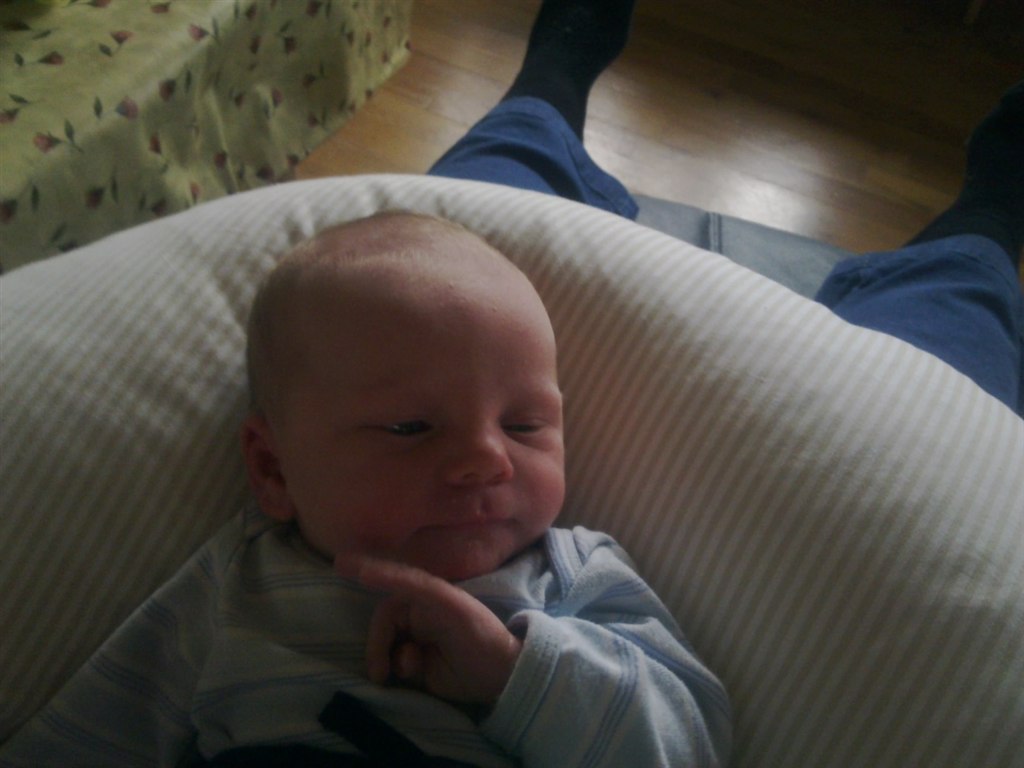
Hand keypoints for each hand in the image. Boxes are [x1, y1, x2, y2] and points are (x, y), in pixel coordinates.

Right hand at [336, 554, 521, 703]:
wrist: (499, 676)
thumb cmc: (475, 629)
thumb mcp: (443, 600)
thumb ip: (407, 583)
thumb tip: (367, 572)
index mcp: (425, 595)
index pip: (389, 585)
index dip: (365, 572)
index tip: (338, 564)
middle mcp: (418, 615)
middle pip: (381, 623)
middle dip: (376, 645)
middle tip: (378, 670)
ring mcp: (416, 641)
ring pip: (384, 646)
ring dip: (386, 658)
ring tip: (403, 671)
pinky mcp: (418, 668)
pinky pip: (392, 666)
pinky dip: (395, 671)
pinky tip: (413, 675)